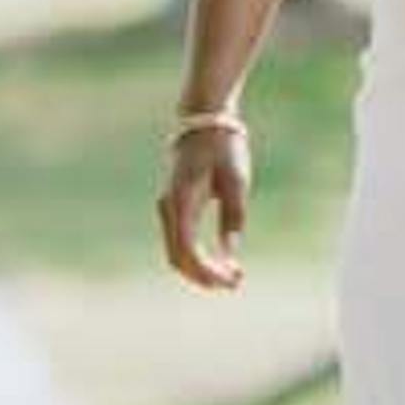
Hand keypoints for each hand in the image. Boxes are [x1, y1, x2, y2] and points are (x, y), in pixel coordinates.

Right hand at [156, 126, 251, 289]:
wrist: (204, 121)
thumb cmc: (223, 148)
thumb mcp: (236, 181)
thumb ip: (233, 217)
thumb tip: (231, 253)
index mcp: (180, 202)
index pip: (187, 251)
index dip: (208, 272)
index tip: (233, 280)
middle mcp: (168, 209)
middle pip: (178, 258)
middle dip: (205, 276)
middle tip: (236, 284)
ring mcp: (168, 209)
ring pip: (177, 253)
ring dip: (201, 270)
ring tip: (232, 276)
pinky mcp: (174, 209)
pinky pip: (180, 242)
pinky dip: (196, 258)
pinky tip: (219, 263)